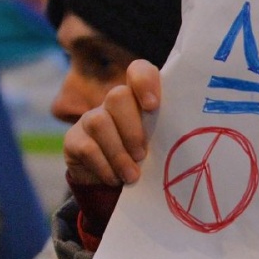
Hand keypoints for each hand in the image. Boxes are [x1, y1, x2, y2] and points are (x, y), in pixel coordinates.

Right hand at [64, 60, 161, 186]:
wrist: (111, 187)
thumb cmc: (145, 163)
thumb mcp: (159, 148)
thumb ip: (167, 137)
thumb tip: (184, 144)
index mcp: (139, 100)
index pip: (139, 71)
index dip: (144, 82)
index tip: (152, 106)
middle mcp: (112, 104)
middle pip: (117, 96)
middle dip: (132, 129)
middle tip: (142, 155)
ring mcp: (90, 119)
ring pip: (99, 122)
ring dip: (118, 153)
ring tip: (132, 175)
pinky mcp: (74, 140)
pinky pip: (87, 148)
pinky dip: (104, 166)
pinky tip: (115, 179)